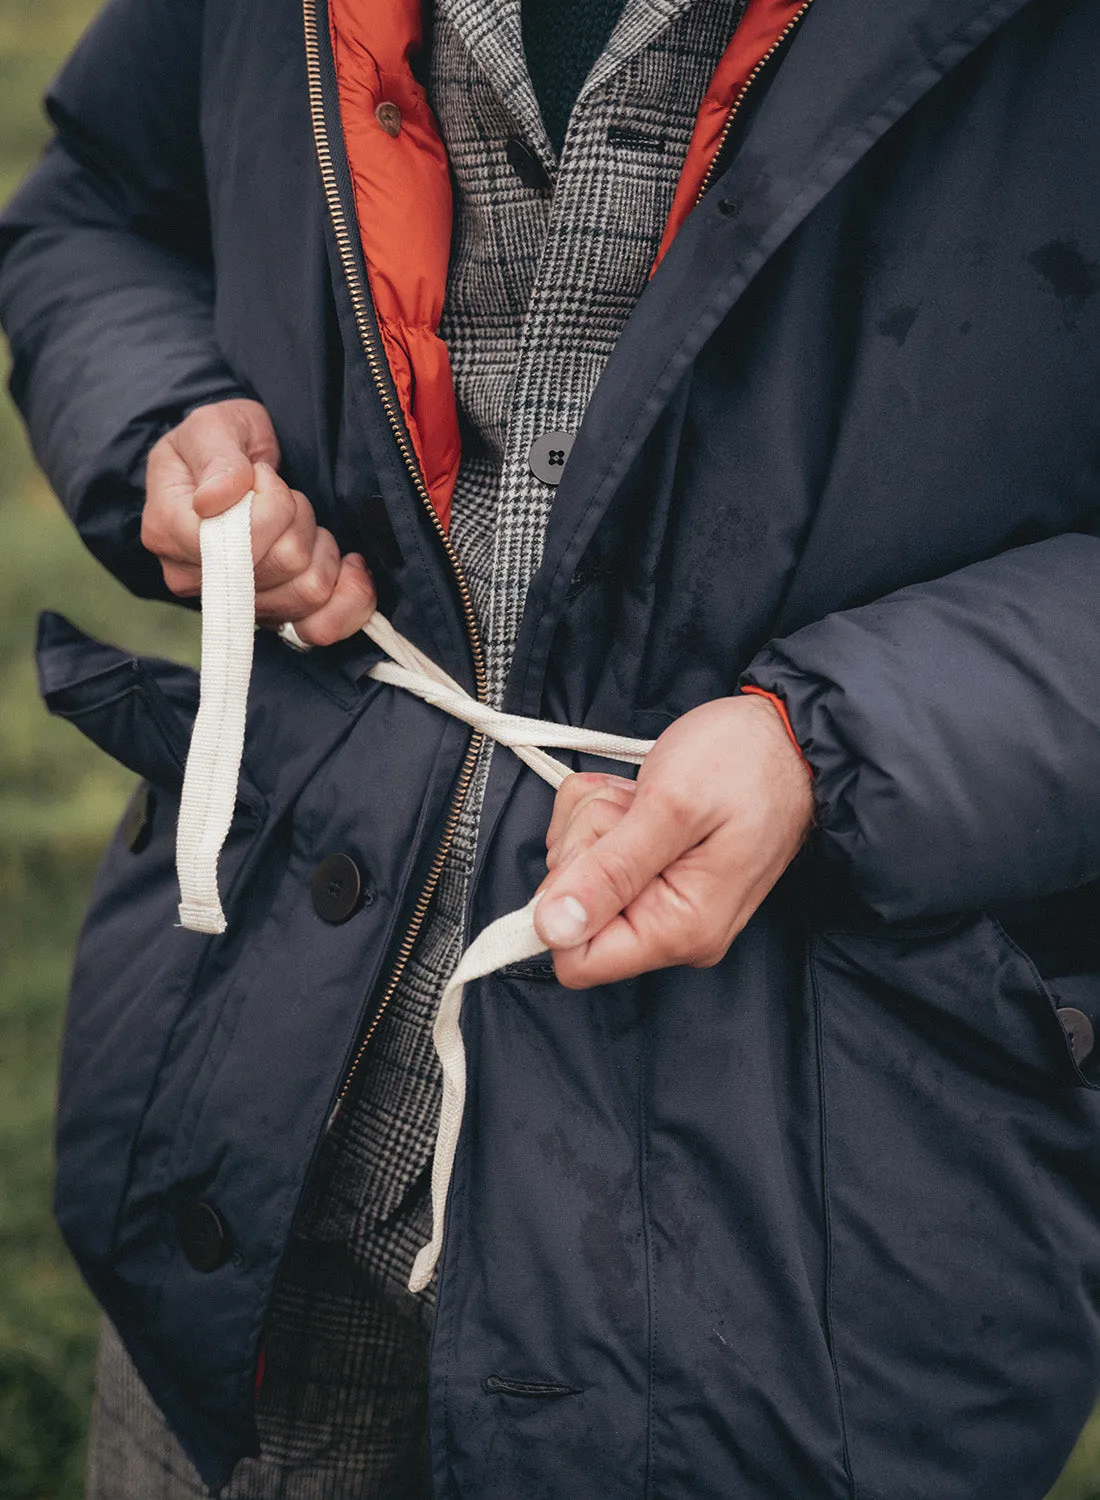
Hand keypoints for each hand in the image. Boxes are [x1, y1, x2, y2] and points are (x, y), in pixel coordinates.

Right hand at [141, 398, 375, 643]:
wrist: (239, 466)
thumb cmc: (222, 444)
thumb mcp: (213, 427)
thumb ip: (217, 456)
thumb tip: (216, 499)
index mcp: (168, 531)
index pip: (236, 542)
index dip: (269, 506)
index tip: (263, 475)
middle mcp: (195, 579)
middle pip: (282, 564)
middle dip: (297, 519)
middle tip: (285, 495)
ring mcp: (236, 605)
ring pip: (308, 592)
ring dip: (319, 547)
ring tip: (301, 521)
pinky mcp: (275, 618)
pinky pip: (321, 628)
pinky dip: (348, 596)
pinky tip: (347, 565)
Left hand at [533, 696, 813, 986]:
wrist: (785, 736)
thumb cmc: (744, 763)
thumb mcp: (669, 808)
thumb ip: (609, 873)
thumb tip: (551, 931)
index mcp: (680, 929)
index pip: (578, 959)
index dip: (566, 898)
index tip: (602, 845)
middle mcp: (672, 929)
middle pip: (570, 908)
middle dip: (587, 843)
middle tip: (636, 810)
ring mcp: (662, 902)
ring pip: (574, 870)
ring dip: (596, 819)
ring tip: (647, 798)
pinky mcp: (652, 875)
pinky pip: (589, 849)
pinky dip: (602, 810)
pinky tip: (641, 796)